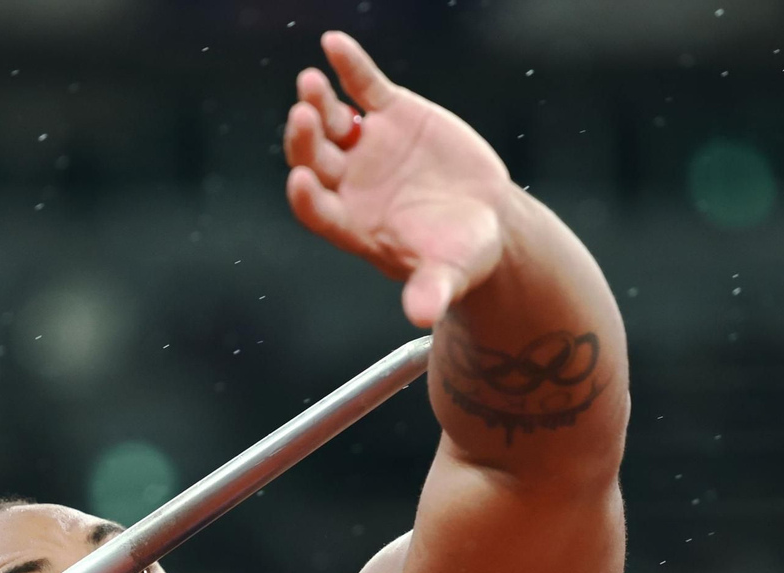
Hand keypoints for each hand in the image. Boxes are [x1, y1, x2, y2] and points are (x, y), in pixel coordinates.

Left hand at [283, 32, 517, 328]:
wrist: (485, 220)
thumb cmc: (461, 256)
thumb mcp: (450, 275)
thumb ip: (432, 292)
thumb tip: (423, 317)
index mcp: (353, 225)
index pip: (316, 211)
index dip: (306, 198)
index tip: (299, 181)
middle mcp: (348, 184)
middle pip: (314, 160)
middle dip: (305, 141)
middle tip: (302, 118)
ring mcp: (365, 146)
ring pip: (330, 121)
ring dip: (318, 102)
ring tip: (312, 83)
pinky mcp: (390, 114)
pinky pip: (363, 86)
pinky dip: (350, 66)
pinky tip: (334, 44)